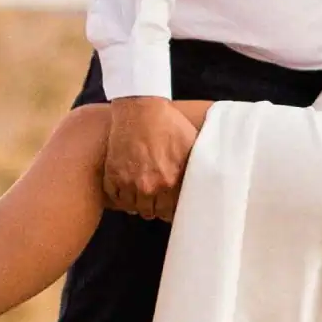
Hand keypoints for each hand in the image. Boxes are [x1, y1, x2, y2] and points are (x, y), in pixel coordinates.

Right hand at [101, 97, 197, 220]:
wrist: (140, 108)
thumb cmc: (168, 124)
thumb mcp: (191, 144)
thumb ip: (197, 167)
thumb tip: (208, 182)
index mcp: (170, 182)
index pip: (171, 212)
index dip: (172, 211)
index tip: (172, 208)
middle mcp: (149, 186)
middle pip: (152, 212)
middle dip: (156, 208)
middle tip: (158, 202)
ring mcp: (128, 182)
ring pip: (133, 208)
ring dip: (138, 204)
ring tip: (143, 196)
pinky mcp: (113, 175)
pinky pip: (116, 198)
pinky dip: (121, 197)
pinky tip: (128, 189)